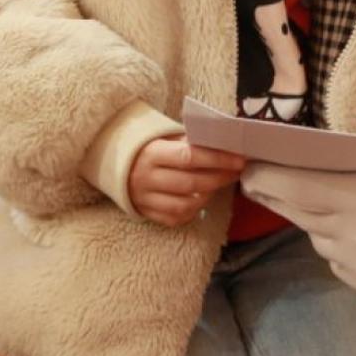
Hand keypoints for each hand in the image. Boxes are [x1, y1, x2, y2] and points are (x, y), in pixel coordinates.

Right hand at [128, 137, 244, 227]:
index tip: (239, 159)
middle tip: (236, 172)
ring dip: (208, 196)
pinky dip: (193, 211)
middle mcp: (147, 178)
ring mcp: (145, 199)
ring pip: (185, 205)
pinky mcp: (146, 213)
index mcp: (152, 153)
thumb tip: (224, 145)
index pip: (189, 157)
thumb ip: (189, 142)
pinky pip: (176, 218)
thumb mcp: (164, 138)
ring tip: (217, 185)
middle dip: (219, 178)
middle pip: (191, 183)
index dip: (217, 159)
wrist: (116, 165)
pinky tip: (201, 199)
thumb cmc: (149, 148)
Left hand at [241, 133, 355, 304]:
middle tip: (261, 179)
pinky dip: (344, 246)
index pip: (288, 183)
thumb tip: (336, 152)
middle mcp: (353, 233)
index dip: (262, 174)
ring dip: (317, 220)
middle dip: (276, 194)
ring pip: (320, 239)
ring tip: (330, 202)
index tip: (248, 163)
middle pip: (294, 212)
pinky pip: (343, 263)